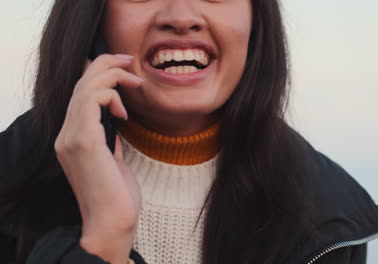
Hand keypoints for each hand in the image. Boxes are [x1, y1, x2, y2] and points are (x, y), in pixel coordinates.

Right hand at [54, 54, 142, 263]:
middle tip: (131, 62)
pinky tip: (124, 111)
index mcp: (72, 138)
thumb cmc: (116, 195)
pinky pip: (92, 100)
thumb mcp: (113, 160)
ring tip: (135, 83)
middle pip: (81, 84)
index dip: (99, 74)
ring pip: (85, 87)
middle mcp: (66, 134)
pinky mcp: (83, 140)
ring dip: (113, 76)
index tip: (125, 69)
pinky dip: (111, 95)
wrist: (112, 221)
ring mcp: (71, 137)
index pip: (80, 95)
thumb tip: (117, 122)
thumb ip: (109, 139)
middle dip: (107, 65)